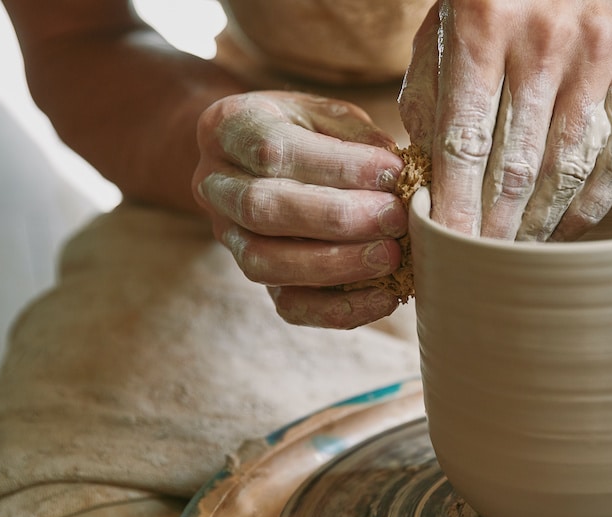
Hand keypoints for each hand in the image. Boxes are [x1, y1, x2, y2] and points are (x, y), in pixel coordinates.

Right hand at [193, 91, 407, 328]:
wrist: (255, 153)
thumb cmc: (301, 127)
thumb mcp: (326, 113)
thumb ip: (356, 136)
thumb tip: (397, 174)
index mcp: (228, 127)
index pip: (274, 151)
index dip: (337, 166)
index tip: (392, 172)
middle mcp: (214, 184)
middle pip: (262, 210)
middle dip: (335, 218)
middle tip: (394, 218)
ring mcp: (227, 235)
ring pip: (265, 262)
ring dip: (335, 265)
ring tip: (390, 256)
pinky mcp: (254, 274)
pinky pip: (287, 304)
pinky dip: (337, 310)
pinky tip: (383, 297)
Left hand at [399, 0, 611, 240]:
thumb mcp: (444, 25)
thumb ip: (432, 96)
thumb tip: (429, 178)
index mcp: (484, 26)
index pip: (467, 139)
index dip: (456, 202)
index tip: (445, 247)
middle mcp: (545, 42)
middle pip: (518, 164)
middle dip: (496, 226)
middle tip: (479, 265)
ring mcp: (599, 56)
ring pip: (569, 166)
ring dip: (540, 223)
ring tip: (517, 256)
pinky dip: (593, 202)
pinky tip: (566, 229)